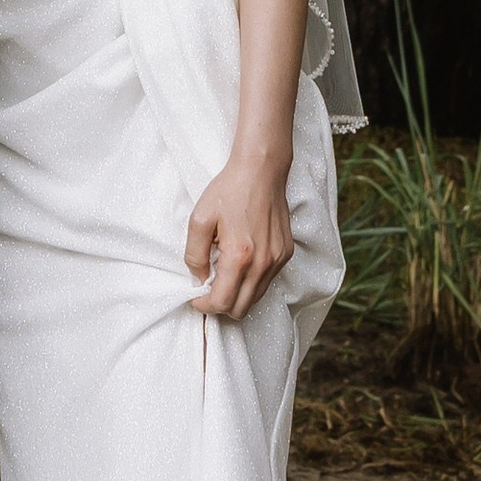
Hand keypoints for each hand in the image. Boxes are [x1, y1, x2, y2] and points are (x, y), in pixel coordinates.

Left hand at [184, 151, 292, 322]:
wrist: (261, 171)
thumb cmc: (229, 191)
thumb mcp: (200, 219)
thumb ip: (194, 254)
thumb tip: (198, 278)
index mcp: (240, 256)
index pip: (222, 302)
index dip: (204, 305)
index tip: (195, 296)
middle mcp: (263, 263)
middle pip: (240, 309)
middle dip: (220, 304)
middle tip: (207, 288)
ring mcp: (278, 260)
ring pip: (255, 298)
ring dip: (237, 294)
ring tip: (223, 274)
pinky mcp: (286, 254)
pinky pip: (266, 281)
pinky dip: (251, 281)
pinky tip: (240, 262)